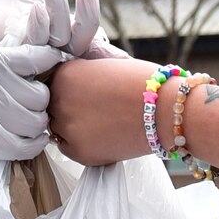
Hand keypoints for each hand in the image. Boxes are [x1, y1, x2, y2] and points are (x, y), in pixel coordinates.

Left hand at [0, 0, 107, 51]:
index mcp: (42, 16)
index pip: (78, 28)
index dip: (90, 17)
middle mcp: (35, 37)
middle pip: (77, 42)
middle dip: (88, 16)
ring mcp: (18, 47)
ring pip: (56, 45)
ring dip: (60, 13)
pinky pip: (29, 53)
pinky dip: (38, 31)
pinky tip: (35, 9)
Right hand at [0, 40, 66, 160]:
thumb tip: (14, 51)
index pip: (39, 57)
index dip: (48, 60)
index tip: (45, 63)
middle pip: (43, 94)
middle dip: (41, 93)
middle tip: (30, 93)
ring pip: (38, 123)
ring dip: (37, 119)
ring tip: (26, 115)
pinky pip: (25, 148)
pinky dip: (31, 143)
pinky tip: (23, 136)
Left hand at [48, 56, 163, 166]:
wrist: (166, 110)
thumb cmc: (143, 83)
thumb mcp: (104, 65)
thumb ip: (81, 74)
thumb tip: (66, 82)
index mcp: (65, 74)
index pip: (51, 83)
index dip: (68, 89)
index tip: (83, 93)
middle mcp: (59, 99)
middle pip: (51, 106)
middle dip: (68, 107)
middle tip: (94, 109)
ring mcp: (67, 127)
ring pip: (58, 128)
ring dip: (73, 126)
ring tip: (102, 122)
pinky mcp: (78, 152)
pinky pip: (69, 149)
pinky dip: (82, 144)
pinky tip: (104, 135)